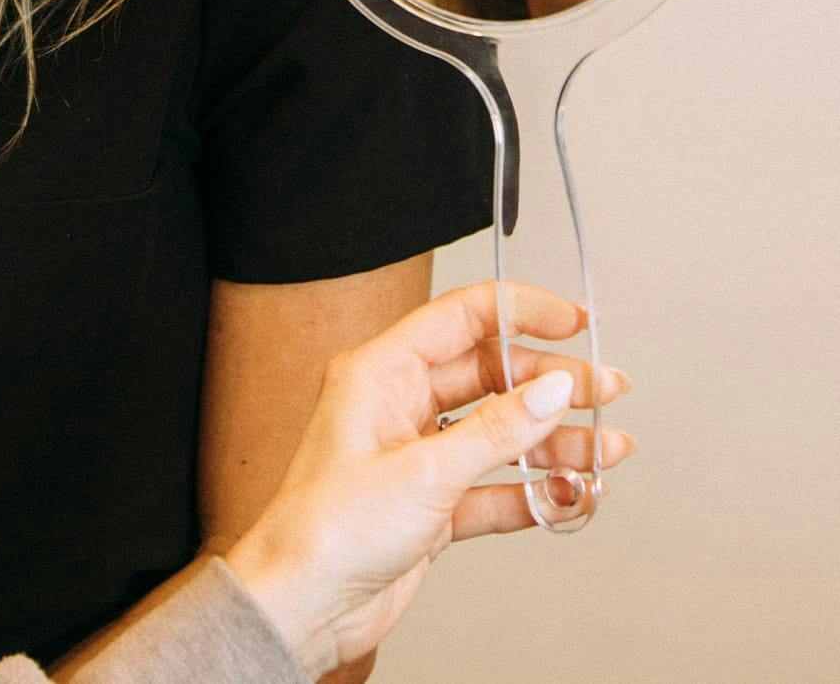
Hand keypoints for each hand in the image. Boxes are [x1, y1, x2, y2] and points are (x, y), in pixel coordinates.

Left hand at [224, 281, 632, 678]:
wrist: (305, 604)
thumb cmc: (332, 528)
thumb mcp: (424, 473)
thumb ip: (496, 431)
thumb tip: (553, 387)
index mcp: (379, 372)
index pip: (459, 319)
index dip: (520, 312)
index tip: (574, 320)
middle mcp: (397, 405)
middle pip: (489, 376)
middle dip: (552, 383)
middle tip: (609, 389)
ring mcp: (416, 454)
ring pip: (499, 434)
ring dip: (554, 441)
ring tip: (611, 449)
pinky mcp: (431, 503)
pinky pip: (495, 486)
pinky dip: (535, 491)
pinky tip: (575, 494)